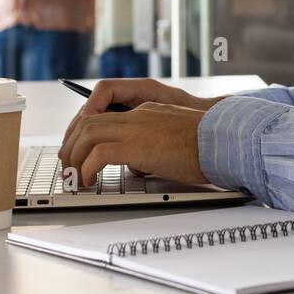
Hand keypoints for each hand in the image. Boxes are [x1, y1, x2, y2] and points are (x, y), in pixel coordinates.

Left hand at [59, 78, 224, 170]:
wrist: (225, 142)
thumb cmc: (210, 146)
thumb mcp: (175, 141)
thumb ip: (153, 146)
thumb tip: (139, 165)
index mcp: (148, 112)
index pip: (104, 116)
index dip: (85, 134)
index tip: (78, 152)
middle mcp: (138, 115)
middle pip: (88, 121)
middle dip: (71, 144)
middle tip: (67, 166)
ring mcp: (137, 127)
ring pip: (87, 134)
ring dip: (74, 156)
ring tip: (73, 176)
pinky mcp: (137, 145)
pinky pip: (98, 154)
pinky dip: (87, 168)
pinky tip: (88, 181)